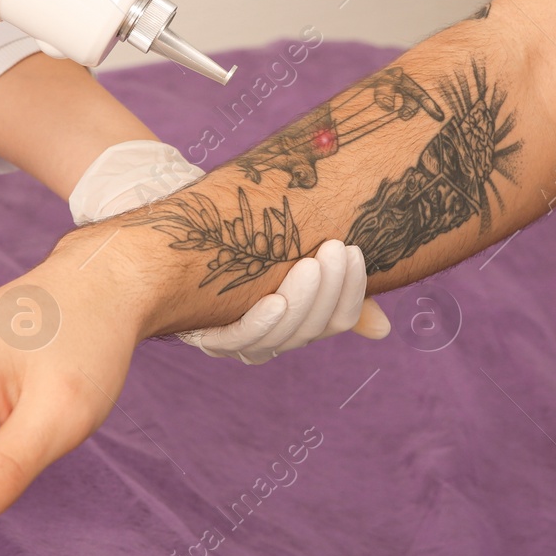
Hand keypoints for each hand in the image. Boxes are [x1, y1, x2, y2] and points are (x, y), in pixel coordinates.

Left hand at [69, 141, 389, 360]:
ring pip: (279, 337)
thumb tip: (381, 331)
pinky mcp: (198, 330)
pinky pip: (236, 339)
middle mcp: (262, 336)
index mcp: (290, 318)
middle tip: (337, 248)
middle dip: (330, 291)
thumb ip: (332, 283)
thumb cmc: (238, 228)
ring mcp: (229, 336)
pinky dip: (261, 321)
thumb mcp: (290, 247)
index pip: (332, 324)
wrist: (174, 215)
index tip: (353, 252)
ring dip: (303, 299)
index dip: (350, 296)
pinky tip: (274, 297)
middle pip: (310, 332)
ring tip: (313, 259)